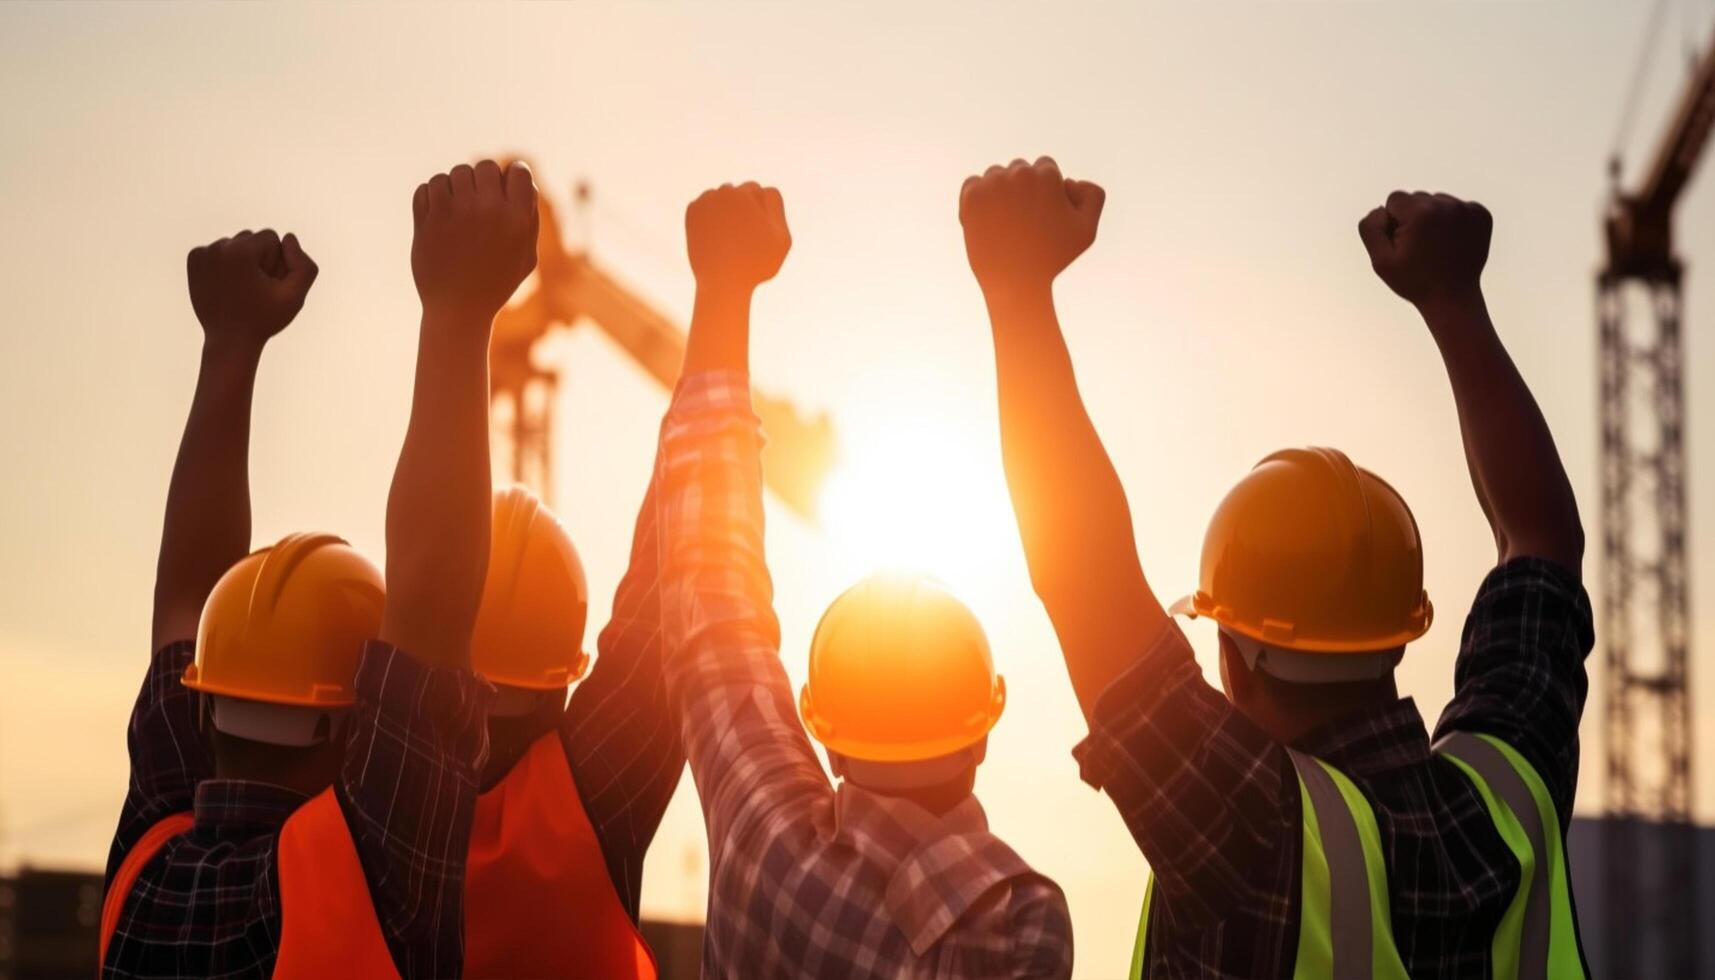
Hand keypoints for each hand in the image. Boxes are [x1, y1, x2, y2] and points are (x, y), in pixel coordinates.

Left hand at [186, 230, 317, 350]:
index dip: (276, 262)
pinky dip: (225, 264)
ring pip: (235, 244)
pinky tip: (228, 284)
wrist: (229, 340)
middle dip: (259, 259)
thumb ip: (304, 266)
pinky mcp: (194, 259)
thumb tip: (288, 239)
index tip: (268, 284)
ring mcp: (203, 253)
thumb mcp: (295, 296)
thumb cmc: (265, 319)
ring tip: (241, 288)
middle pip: (251, 238)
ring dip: (242, 261)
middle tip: (255, 288)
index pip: (270, 237)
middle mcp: (218, 247)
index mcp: (241, 252)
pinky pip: (219, 251)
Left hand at [412, 160, 537, 322]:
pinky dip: (433, 196)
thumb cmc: (496, 284)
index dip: (513, 176)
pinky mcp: (428, 218)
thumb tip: (525, 183)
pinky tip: (440, 216)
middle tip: (479, 199)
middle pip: (485, 166)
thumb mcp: (526, 256)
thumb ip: (529, 219)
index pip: (518, 170)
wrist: (458, 310)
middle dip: (483, 179)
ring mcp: (455, 212)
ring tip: (458, 209)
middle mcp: (487, 209)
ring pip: (455, 173)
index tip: (506, 188)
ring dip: (456, 187)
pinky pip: (429, 186)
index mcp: (516, 218)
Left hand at [685, 182, 790, 290]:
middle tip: (745, 236)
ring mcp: (705, 201)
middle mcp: (722, 192)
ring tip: (731, 237)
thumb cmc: (756, 263)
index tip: (759, 232)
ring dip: (728, 211)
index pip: (759, 190)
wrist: (723, 283)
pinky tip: (718, 235)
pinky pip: (708, 206)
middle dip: (744, 208)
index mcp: (745, 193)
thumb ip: (775, 206)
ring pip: (723, 198)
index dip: (762, 213)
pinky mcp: (692, 211)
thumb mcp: (781, 237)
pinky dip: (713, 217)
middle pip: (739, 192)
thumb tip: (763, 189)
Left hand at [960, 157, 1103, 295]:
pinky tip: (989, 221)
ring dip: (1000, 192)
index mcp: (1047, 175)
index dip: (1047, 191)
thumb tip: (1069, 180)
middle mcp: (1019, 173)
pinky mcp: (971, 197)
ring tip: (1007, 223)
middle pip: (1020, 169)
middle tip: (1024, 222)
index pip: (1045, 167)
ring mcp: (993, 184)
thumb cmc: (1054, 259)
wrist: (1016, 283)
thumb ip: (1092, 196)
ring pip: (996, 176)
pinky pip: (973, 184)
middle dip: (1023, 190)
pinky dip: (978, 199)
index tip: (1044, 215)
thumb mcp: (1087, 230)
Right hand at [1359, 191, 1491, 308]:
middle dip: (1413, 218)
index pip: (1395, 199)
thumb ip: (1371, 229)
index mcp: (1421, 213)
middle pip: (1417, 198)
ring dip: (1432, 218)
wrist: (1453, 297)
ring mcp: (1467, 208)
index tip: (1403, 244)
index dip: (1393, 222)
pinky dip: (1451, 221)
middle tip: (1420, 247)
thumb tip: (1381, 210)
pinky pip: (1456, 206)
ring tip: (1436, 245)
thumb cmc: (1414, 281)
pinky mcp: (1481, 214)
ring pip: (1436, 201)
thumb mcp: (1380, 261)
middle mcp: (1446, 205)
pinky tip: (1451, 242)